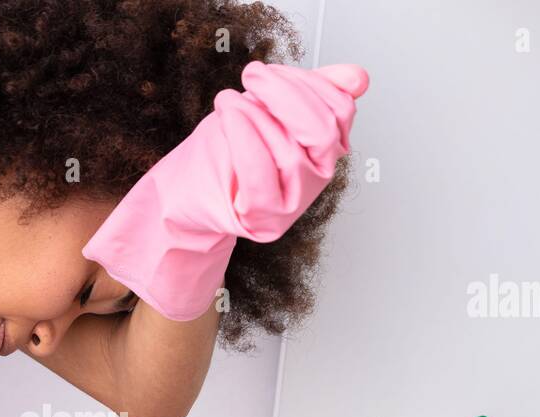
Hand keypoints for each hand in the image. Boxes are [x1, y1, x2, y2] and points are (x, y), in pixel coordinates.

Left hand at [82, 60, 368, 322]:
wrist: (184, 194)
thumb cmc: (223, 152)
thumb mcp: (266, 110)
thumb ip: (308, 91)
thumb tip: (356, 78)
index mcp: (324, 149)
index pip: (339, 111)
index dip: (309, 83)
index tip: (270, 72)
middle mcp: (316, 179)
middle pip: (323, 132)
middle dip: (286, 95)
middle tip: (252, 76)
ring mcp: (293, 205)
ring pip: (292, 155)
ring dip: (257, 117)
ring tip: (229, 102)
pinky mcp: (265, 222)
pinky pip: (262, 177)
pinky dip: (245, 140)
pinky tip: (229, 117)